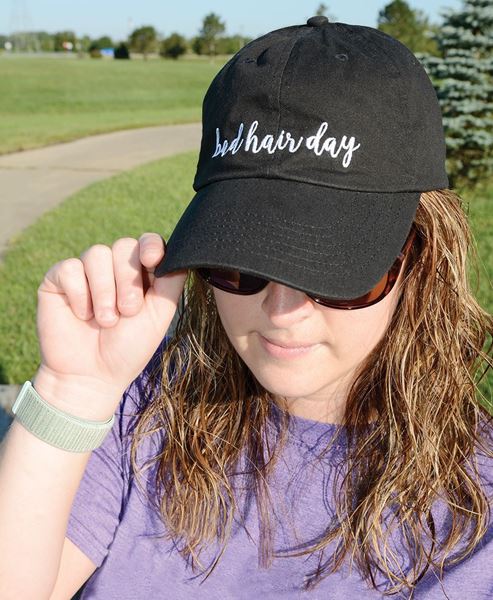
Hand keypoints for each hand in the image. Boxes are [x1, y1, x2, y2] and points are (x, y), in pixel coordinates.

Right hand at [32, 233, 186, 419]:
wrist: (92, 376)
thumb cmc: (128, 348)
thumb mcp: (159, 314)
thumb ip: (171, 281)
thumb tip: (178, 251)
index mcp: (140, 274)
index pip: (148, 242)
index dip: (150, 246)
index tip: (151, 261)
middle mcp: (113, 268)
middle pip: (124, 246)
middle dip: (128, 280)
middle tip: (127, 312)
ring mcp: (86, 272)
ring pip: (97, 253)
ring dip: (104, 290)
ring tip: (105, 320)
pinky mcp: (59, 279)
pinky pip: (70, 268)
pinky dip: (79, 294)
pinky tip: (82, 315)